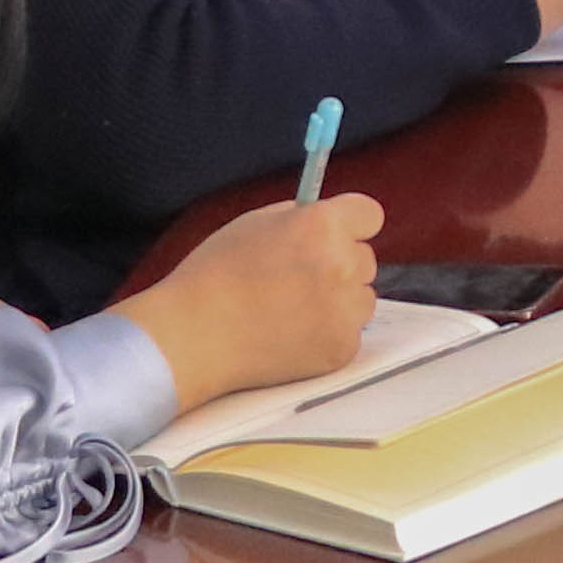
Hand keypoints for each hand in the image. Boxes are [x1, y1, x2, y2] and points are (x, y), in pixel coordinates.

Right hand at [113, 192, 382, 403]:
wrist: (192, 337)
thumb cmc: (214, 277)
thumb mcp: (254, 224)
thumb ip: (300, 218)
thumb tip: (330, 219)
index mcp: (322, 225)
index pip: (370, 215)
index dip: (352, 225)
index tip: (340, 234)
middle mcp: (342, 264)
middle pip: (365, 259)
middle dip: (339, 265)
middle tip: (297, 279)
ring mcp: (345, 309)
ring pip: (361, 297)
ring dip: (338, 301)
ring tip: (289, 310)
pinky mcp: (342, 347)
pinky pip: (350, 333)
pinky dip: (327, 335)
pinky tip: (289, 335)